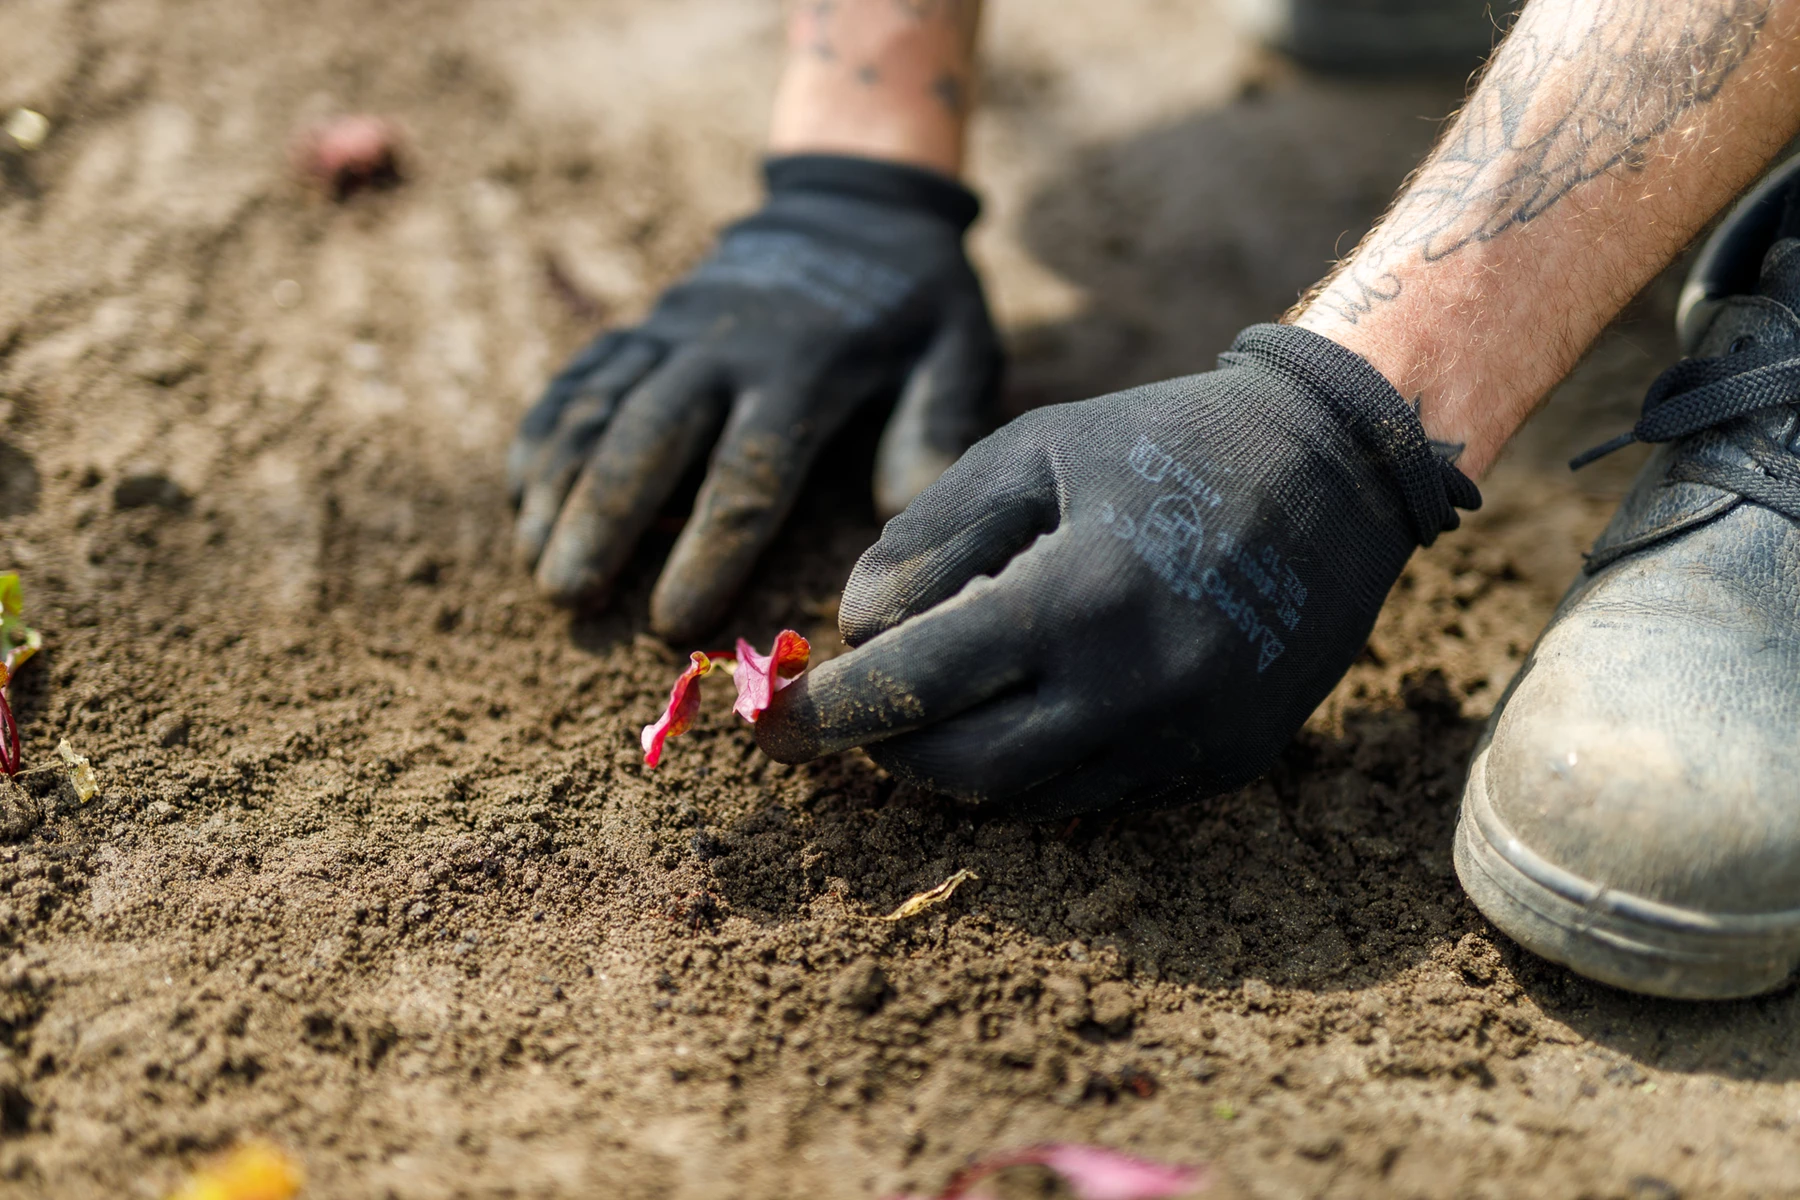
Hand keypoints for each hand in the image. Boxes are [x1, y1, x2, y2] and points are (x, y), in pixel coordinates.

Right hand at [509, 154, 999, 641]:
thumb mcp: (956, 347)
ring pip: (599, 407)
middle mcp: (722, 345)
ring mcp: (673, 329)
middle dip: (602, 520)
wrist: (855, 202)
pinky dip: (543, 433)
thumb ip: (935, 425)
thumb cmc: (915, 302)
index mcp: (802, 366)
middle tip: (569, 598)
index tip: (672, 618)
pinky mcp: (644, 324)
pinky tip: (521, 497)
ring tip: (537, 565)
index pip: (748, 470)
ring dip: (558, 485)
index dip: (708, 549)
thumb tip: (899, 513)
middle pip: (646, 437)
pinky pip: (579, 378)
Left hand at [757, 325, 1478, 817]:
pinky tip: (1035, 703)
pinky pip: (1096, 796)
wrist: (1338, 468)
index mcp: (1078, 595)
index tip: (765, 727)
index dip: (826, 715)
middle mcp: (1138, 687)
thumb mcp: (1031, 450)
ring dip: (961, 761)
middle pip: (958, 767)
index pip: (915, 688)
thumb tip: (854, 629)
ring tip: (949, 696)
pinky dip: (1038, 765)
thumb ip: (926, 538)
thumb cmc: (1163, 440)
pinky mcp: (1225, 764)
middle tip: (865, 705)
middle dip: (889, 745)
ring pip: (1024, 798)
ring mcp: (1189, 738)